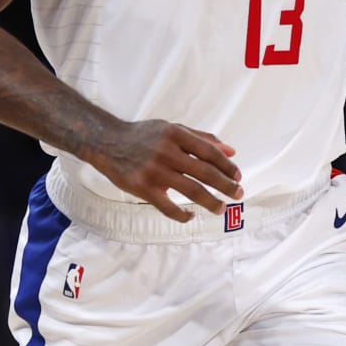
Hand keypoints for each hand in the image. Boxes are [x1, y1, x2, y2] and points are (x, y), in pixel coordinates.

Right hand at [85, 119, 241, 220]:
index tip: (238, 176)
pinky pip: (168, 207)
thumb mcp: (173, 129)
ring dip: (210, 202)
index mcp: (176, 135)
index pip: (210, 152)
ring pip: (192, 191)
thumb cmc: (144, 135)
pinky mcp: (143, 188)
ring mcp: (155, 171)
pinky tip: (191, 216)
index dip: (227, 166)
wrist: (107, 142)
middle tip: (238, 194)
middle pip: (205, 172)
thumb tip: (231, 151)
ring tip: (221, 208)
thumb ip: (202, 139)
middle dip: (225, 185)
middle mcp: (167, 152)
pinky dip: (182, 215)